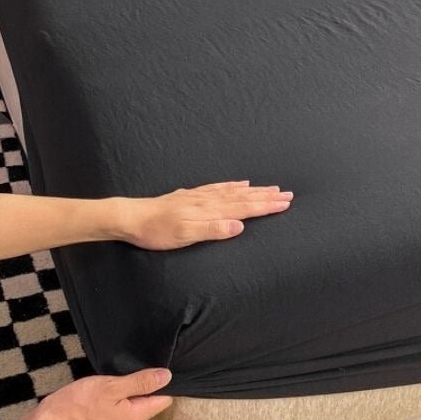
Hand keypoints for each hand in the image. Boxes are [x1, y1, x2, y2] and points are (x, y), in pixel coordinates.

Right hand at [33, 368, 172, 419]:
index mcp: (135, 417)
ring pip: (134, 405)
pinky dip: (119, 397)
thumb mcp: (112, 387)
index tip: (160, 366)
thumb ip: (140, 382)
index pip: (163, 400)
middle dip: (147, 385)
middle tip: (138, 366)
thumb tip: (167, 376)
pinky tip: (110, 386)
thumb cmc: (78, 404)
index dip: (164, 383)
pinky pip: (121, 408)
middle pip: (149, 403)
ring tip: (122, 374)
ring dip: (131, 390)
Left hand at [114, 180, 293, 249]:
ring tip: (272, 187)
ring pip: (235, 191)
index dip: (266, 206)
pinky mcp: (191, 196)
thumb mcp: (184, 235)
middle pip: (244, 197)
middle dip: (267, 196)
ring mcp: (200, 196)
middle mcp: (208, 201)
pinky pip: (219, 187)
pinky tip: (240, 183)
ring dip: (255, 190)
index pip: (245, 208)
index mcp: (210, 211)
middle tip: (288, 194)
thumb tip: (239, 226)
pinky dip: (234, 185)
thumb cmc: (157, 231)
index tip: (286, 203)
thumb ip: (212, 230)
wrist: (132, 218)